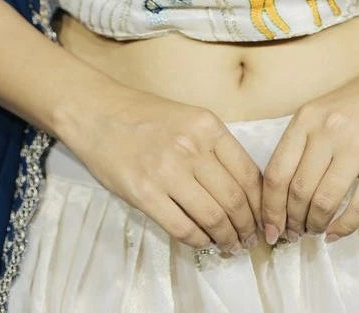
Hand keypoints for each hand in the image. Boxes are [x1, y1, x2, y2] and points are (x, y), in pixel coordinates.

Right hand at [68, 82, 262, 252]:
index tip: (261, 216)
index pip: (248, 173)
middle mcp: (192, 147)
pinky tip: (202, 241)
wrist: (97, 113)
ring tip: (229, 245)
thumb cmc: (143, 115)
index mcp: (208, 126)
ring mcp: (167, 171)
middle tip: (248, 238)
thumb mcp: (189, 118)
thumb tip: (242, 187)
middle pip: (234, 199)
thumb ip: (214, 147)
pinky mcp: (144, 193)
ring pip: (213, 217)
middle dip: (247, 226)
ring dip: (226, 238)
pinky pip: (182, 228)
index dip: (260, 203)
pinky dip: (198, 241)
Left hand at [261, 65, 358, 244]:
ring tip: (315, 231)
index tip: (271, 228)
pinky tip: (337, 233)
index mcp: (306, 118)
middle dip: (293, 221)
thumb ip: (303, 143)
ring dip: (316, 225)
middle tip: (295, 233)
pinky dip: (344, 227)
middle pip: (298, 190)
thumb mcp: (323, 111)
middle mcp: (327, 130)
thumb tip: (282, 194)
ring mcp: (357, 145)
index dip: (269, 207)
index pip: (277, 171)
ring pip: (325, 201)